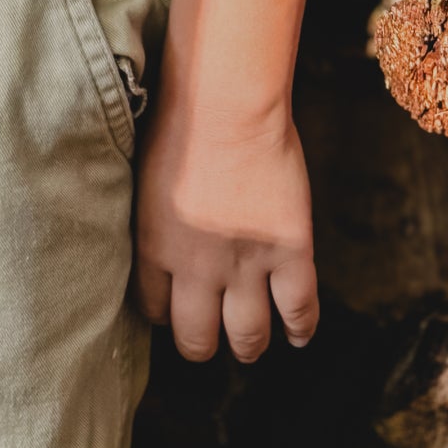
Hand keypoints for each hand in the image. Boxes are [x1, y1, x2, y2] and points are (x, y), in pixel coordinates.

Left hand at [134, 98, 318, 363]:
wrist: (227, 102)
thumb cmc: (180, 120)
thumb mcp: (146, 177)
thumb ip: (153, 217)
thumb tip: (157, 237)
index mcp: (155, 247)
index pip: (155, 309)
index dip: (166, 314)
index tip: (174, 312)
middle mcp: (197, 268)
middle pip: (197, 337)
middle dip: (202, 345)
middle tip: (209, 341)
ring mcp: (246, 264)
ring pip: (248, 334)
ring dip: (248, 345)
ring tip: (250, 345)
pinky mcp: (289, 250)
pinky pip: (299, 309)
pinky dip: (300, 328)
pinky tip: (298, 334)